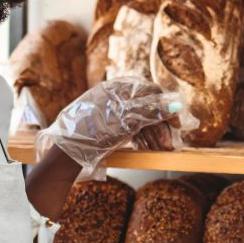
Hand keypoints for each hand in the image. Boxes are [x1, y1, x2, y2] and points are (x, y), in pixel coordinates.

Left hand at [35, 78, 188, 175]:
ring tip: (160, 150)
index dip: (167, 107)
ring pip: (139, 120)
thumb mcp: (126, 121)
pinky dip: (141, 138)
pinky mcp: (108, 125)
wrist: (66, 154)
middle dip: (160, 127)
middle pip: (146, 108)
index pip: (150, 92)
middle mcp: (115, 97)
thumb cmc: (93, 133)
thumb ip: (152, 111)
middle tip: (168, 145)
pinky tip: (148, 148)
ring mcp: (111, 112)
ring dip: (153, 135)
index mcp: (117, 88)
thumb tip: (176, 104)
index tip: (177, 125)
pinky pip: (130, 128)